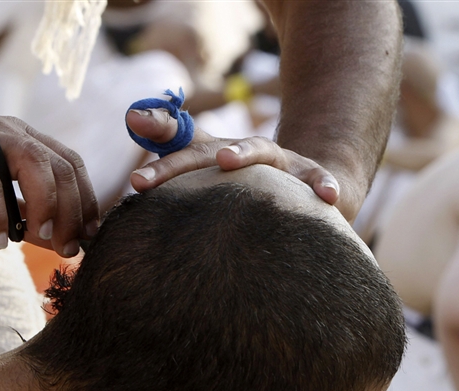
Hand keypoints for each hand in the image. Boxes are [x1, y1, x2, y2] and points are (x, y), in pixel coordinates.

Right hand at [0, 118, 98, 256]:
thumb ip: (34, 225)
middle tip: (67, 248)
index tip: (90, 236)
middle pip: (59, 167)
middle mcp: (8, 132)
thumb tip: (71, 246)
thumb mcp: (1, 215)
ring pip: (33, 165)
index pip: (71, 165)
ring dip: (45, 207)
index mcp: (25, 141)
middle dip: (71, 212)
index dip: (87, 201)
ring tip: (40, 239)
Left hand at [126, 108, 341, 211]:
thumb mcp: (213, 175)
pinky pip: (319, 178)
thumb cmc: (251, 186)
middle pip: (208, 150)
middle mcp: (246, 151)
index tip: (130, 131)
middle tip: (145, 178)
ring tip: (227, 160)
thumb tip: (130, 125)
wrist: (308, 188)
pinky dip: (324, 183)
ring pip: (263, 150)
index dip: (155, 133)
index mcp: (217, 153)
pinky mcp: (312, 177)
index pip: (180, 141)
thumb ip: (173, 157)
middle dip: (179, 162)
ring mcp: (282, 161)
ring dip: (244, 151)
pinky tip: (329, 197)